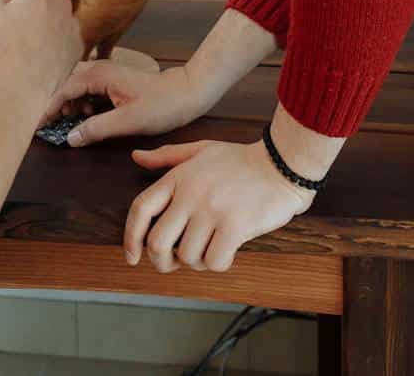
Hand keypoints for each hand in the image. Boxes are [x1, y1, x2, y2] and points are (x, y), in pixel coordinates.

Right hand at [0, 0, 81, 107]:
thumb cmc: (7, 45)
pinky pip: (67, 35)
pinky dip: (58, 40)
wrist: (26, 79)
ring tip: (32, 42)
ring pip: (59, 15)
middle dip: (38, 2)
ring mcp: (72, 22)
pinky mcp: (78, 42)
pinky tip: (44, 53)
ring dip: (49, 22)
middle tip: (23, 19)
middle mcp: (60, 1)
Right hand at [41, 60, 212, 147]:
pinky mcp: (111, 82)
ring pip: (77, 91)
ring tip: (72, 126)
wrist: (186, 95)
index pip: (63, 91)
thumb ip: (95, 129)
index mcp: (98, 74)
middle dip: (57, 108)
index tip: (36, 127)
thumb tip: (69, 138)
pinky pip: (88, 93)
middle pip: (67, 88)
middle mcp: (98, 69)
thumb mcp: (126, 121)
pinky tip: (89, 120)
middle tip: (50, 129)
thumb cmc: (160, 106)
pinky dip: (83, 107)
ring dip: (71, 108)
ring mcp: (105, 74)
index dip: (48, 110)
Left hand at [123, 140, 312, 272]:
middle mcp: (190, 194)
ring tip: (211, 248)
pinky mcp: (234, 226)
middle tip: (174, 264)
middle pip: (157, 242)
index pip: (140, 209)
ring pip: (187, 256)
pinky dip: (219, 264)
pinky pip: (214, 261)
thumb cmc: (242, 160)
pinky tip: (228, 251)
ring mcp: (211, 210)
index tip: (132, 257)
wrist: (282, 164)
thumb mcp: (201, 150)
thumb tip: (136, 158)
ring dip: (197, 261)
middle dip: (161, 262)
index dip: (130, 237)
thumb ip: (167, 157)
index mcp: (178, 177)